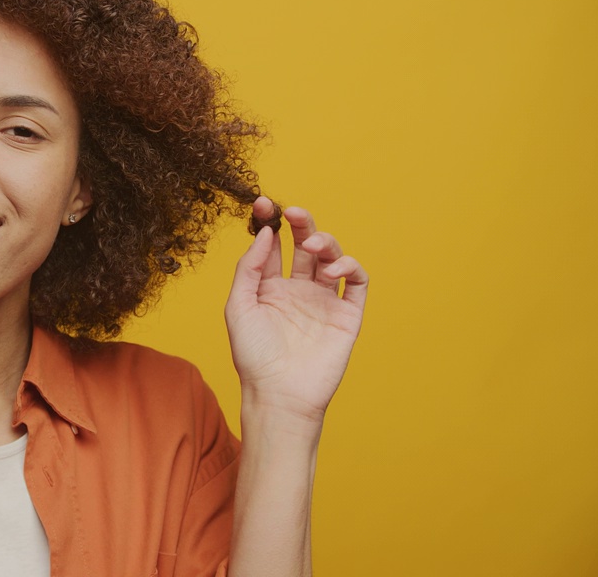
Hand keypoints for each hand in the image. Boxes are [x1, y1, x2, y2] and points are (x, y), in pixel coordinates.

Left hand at [224, 197, 368, 425]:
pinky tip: (332, 271)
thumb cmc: (254, 356)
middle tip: (294, 213)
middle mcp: (298, 290)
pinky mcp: (347, 315)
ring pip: (333, 257)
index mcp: (269, 287)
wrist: (280, 394)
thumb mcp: (239, 306)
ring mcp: (324, 301)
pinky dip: (350, 267)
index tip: (263, 203)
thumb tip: (267, 233)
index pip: (273, 245)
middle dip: (302, 223)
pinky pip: (358, 282)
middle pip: (305, 245)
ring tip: (314, 248)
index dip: (269, 221)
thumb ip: (249, 268)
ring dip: (326, 243)